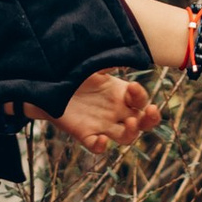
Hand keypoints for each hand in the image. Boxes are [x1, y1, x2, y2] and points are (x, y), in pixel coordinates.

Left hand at [28, 70, 160, 154]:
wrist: (50, 85)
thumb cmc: (74, 72)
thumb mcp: (92, 64)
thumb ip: (107, 61)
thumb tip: (126, 54)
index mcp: (120, 94)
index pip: (140, 100)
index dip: (140, 95)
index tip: (132, 86)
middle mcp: (116, 112)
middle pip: (143, 122)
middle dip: (151, 119)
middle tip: (151, 111)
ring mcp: (102, 125)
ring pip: (126, 137)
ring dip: (132, 132)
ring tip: (130, 123)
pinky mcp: (85, 134)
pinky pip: (96, 147)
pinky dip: (101, 146)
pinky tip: (101, 139)